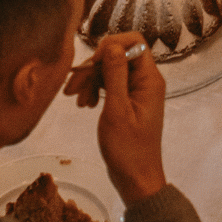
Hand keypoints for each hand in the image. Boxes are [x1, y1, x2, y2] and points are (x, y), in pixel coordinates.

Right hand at [92, 31, 166, 206]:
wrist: (136, 179)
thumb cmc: (128, 150)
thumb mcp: (117, 110)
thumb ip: (115, 75)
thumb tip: (112, 45)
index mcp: (150, 80)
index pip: (134, 43)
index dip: (110, 46)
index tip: (91, 64)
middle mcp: (146, 81)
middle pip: (118, 56)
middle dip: (93, 68)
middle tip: (72, 87)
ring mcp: (137, 92)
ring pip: (111, 70)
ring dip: (91, 81)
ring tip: (77, 101)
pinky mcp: (128, 102)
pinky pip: (110, 85)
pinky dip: (95, 91)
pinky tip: (85, 105)